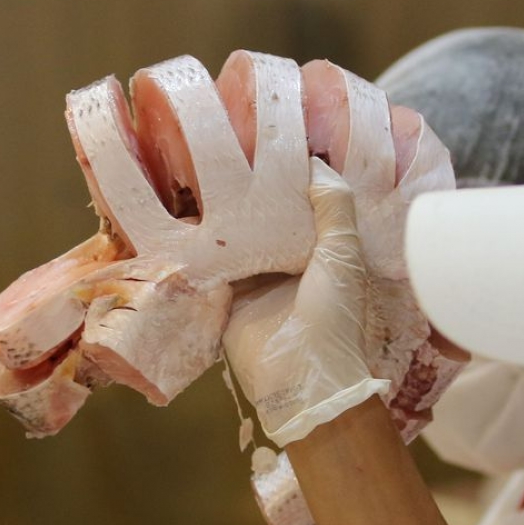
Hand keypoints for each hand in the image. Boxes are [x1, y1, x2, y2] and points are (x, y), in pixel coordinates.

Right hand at [223, 158, 389, 446]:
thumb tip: (315, 162)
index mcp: (322, 252)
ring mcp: (256, 283)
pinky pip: (212, 269)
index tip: (267, 145)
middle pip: (266, 222)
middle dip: (248, 196)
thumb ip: (334, 209)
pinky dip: (200, 250)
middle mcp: (288, 264)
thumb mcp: (342, 254)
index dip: (288, 180)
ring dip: (221, 219)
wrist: (302, 378)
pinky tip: (181, 219)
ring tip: (196, 176)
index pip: (303, 207)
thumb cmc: (332, 314)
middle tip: (221, 153)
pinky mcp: (228, 300)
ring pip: (236, 242)